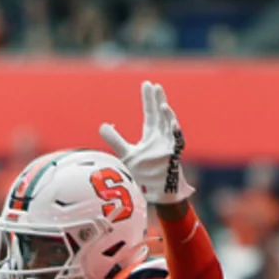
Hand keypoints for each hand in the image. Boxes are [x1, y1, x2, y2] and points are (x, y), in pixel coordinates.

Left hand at [100, 82, 194, 204]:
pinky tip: (171, 123)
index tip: (147, 84)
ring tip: (161, 104)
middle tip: (154, 86)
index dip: (148, 100)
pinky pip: (177, 142)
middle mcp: (161, 139)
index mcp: (151, 137)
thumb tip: (102, 126)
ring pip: (170, 127)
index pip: (150, 114)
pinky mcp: (173, 157)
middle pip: (160, 116)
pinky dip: (174, 132)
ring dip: (167, 116)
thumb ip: (115, 140)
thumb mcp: (125, 155)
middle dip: (158, 101)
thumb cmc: (143, 176)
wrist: (155, 195)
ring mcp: (168, 147)